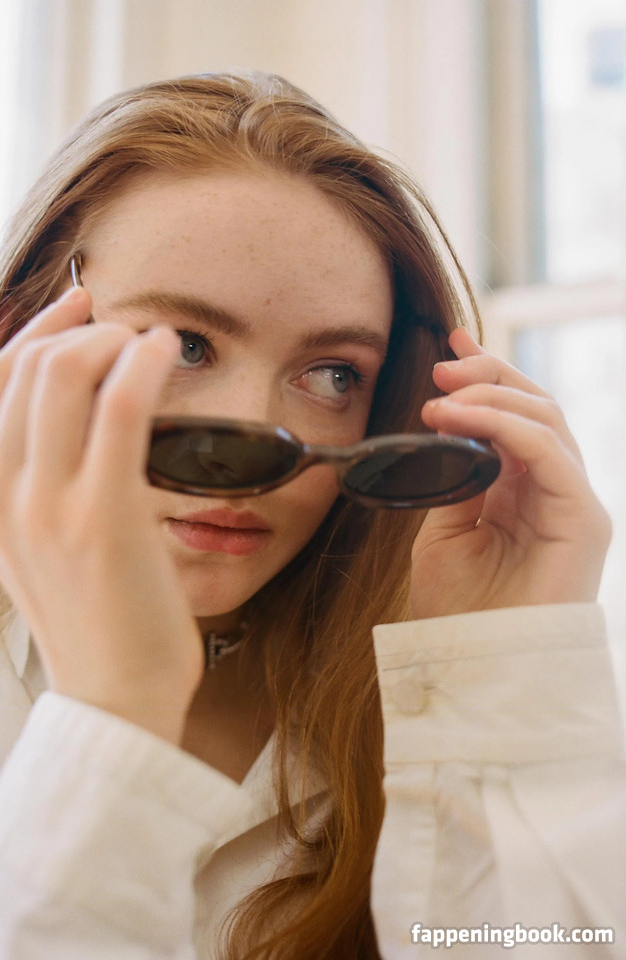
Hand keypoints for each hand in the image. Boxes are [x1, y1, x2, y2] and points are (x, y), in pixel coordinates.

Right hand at [0, 287, 202, 742]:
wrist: (116, 692)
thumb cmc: (96, 612)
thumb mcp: (41, 539)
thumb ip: (39, 473)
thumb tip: (78, 398)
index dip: (41, 326)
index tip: (83, 307)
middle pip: (28, 363)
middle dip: (83, 328)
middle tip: (129, 333)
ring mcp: (46, 505)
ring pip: (65, 370)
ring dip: (115, 338)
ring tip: (153, 344)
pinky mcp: (104, 515)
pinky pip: (121, 404)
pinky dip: (146, 362)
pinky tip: (168, 352)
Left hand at [411, 327, 610, 618]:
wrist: (474, 669)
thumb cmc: (458, 610)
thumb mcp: (445, 530)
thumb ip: (458, 478)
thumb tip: (450, 426)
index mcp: (523, 491)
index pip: (515, 417)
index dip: (488, 376)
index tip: (449, 345)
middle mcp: (554, 491)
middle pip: (537, 407)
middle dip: (489, 375)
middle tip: (442, 365)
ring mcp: (573, 504)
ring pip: (547, 421)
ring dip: (492, 397)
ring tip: (441, 396)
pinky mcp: (584, 522)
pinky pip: (552, 454)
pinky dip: (508, 426)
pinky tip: (464, 418)